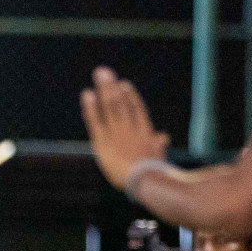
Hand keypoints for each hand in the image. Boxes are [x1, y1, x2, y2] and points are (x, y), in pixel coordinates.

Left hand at [81, 66, 170, 190]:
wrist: (146, 179)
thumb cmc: (155, 173)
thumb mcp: (159, 157)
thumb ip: (159, 145)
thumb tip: (164, 136)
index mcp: (145, 133)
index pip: (137, 110)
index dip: (130, 96)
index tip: (124, 84)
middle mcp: (130, 128)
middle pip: (120, 103)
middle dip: (111, 86)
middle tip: (104, 72)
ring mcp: (116, 133)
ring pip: (110, 106)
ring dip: (104, 88)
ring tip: (99, 74)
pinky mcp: (103, 142)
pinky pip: (95, 120)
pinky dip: (91, 107)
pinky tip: (87, 93)